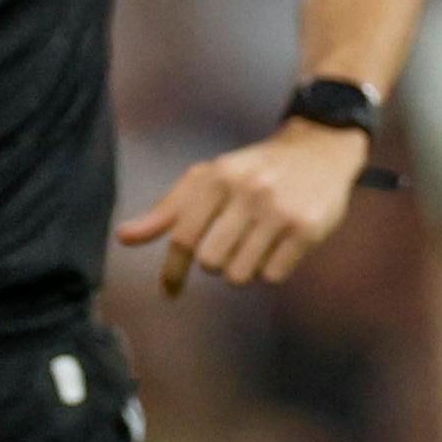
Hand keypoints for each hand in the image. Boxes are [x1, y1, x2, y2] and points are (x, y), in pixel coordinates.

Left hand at [119, 120, 373, 296]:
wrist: (318, 149)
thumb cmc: (252, 171)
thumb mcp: (208, 179)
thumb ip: (167, 211)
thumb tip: (123, 238)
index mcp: (217, 178)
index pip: (183, 238)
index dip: (172, 271)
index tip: (170, 291)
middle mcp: (247, 191)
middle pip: (210, 262)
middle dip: (217, 262)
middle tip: (231, 245)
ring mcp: (278, 210)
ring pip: (240, 274)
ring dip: (244, 269)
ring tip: (256, 243)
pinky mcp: (307, 229)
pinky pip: (273, 276)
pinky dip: (272, 270)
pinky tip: (280, 246)